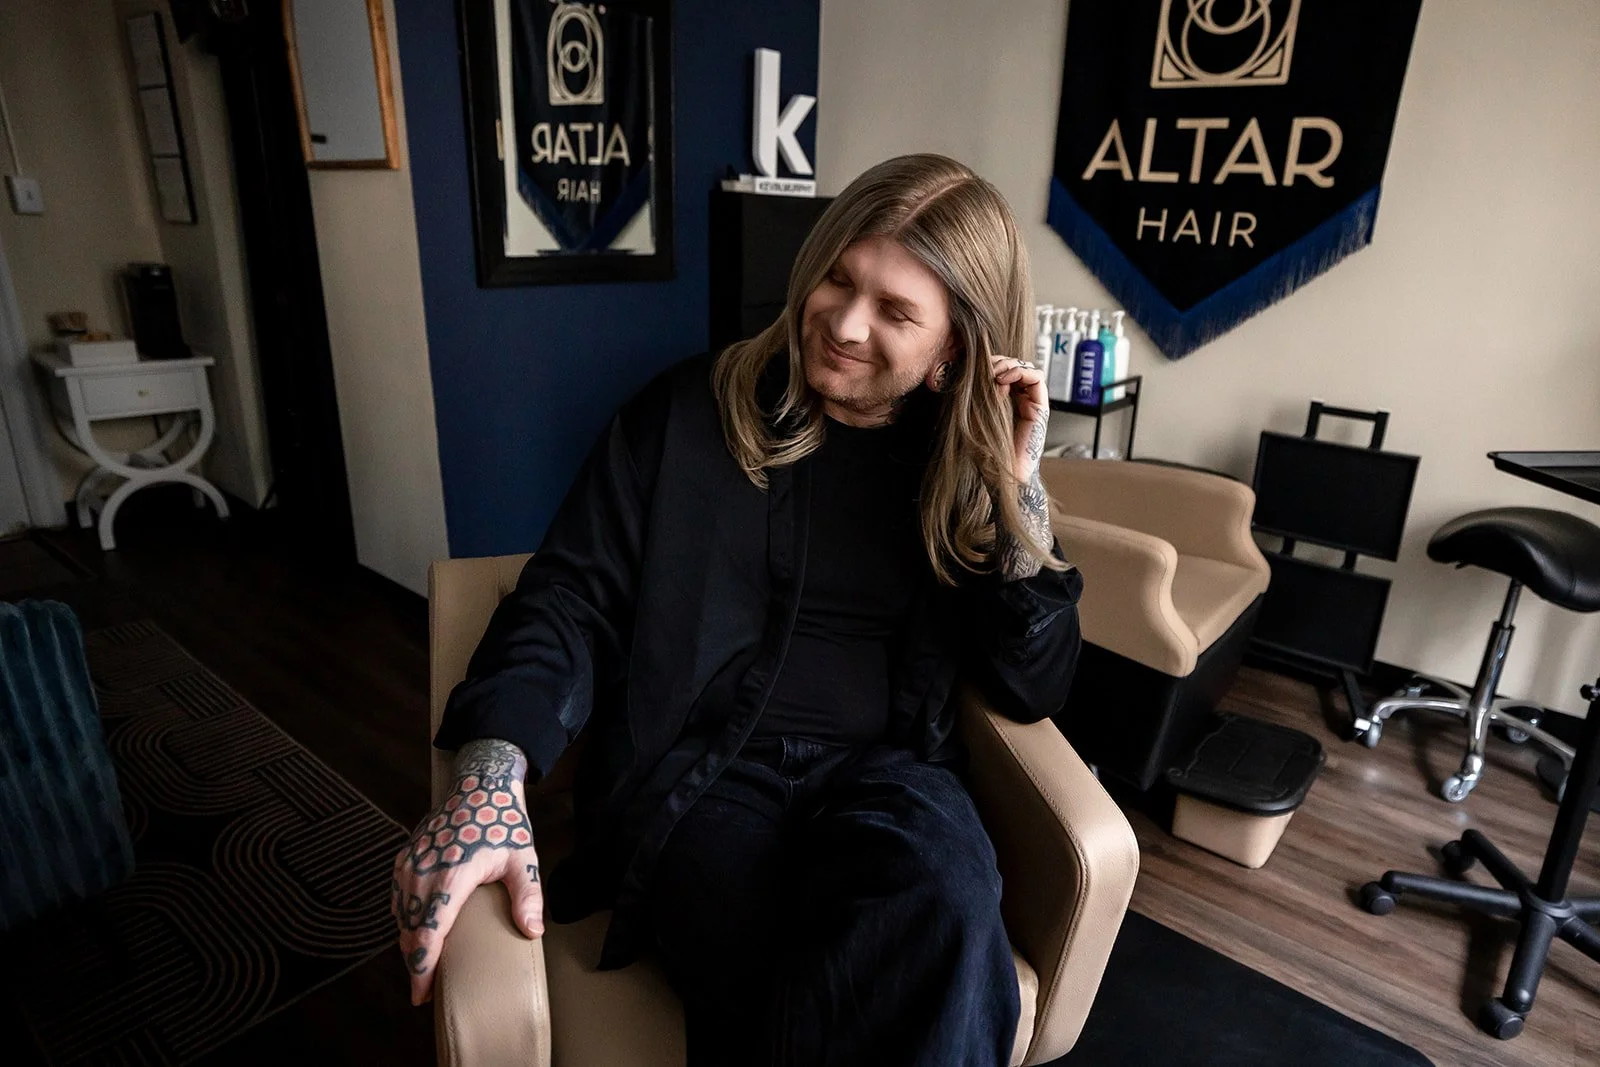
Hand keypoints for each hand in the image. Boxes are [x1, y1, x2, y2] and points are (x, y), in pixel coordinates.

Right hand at [390, 738, 543, 1005]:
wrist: (479, 784)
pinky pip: (399, 898)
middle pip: (410, 931)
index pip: (428, 934)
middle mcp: (423, 873)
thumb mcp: (523, 859)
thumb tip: (532, 931)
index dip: (422, 968)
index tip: (423, 994)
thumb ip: (527, 896)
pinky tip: (416, 931)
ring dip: (409, 942)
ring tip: (424, 964)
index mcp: (451, 877)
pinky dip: (405, 919)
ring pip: (401, 916)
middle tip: (427, 988)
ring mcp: (410, 865)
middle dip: (415, 963)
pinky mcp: (405, 858)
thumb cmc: (502, 821)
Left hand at [990, 354, 1048, 483]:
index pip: (1003, 373)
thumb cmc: (988, 455)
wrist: (1003, 476)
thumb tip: (993, 379)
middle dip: (1000, 362)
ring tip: (995, 373)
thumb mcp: (976, 421)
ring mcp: (1032, 404)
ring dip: (1010, 364)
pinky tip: (1004, 379)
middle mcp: (1021, 401)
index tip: (977, 369)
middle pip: (1016, 367)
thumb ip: (982, 399)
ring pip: (1027, 369)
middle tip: (986, 368)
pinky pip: (1037, 379)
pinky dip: (1021, 371)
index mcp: (1006, 403)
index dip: (992, 365)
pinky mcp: (1040, 409)